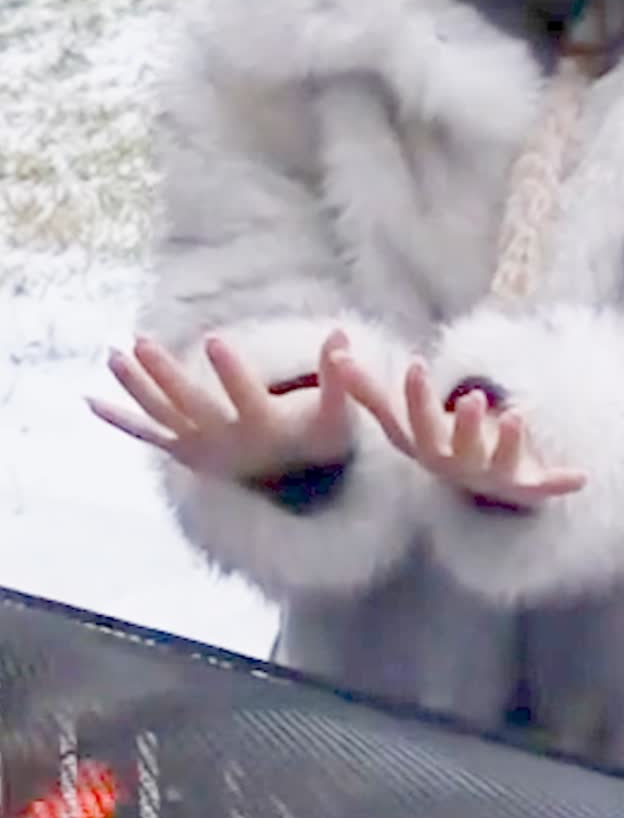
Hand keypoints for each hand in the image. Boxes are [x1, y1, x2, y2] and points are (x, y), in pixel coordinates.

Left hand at [87, 331, 355, 482]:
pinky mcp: (183, 450)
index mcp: (262, 428)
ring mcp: (199, 447)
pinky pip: (147, 434)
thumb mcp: (336, 413)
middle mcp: (225, 441)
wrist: (294, 483)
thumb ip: (338, 377)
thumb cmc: (318, 437)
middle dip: (164, 374)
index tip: (213, 339)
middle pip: (190, 406)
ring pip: (163, 416)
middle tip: (141, 341)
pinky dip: (119, 419)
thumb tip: (340, 334)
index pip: (244, 398)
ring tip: (112, 355)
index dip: (230, 371)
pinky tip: (89, 401)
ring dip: (135, 387)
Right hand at [330, 354, 586, 512]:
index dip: (416, 397)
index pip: (416, 423)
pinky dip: (561, 482)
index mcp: (430, 445)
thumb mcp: (405, 418)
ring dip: (507, 444)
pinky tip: (581, 476)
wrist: (477, 485)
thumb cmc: (438, 440)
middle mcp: (459, 464)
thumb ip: (370, 390)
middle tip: (471, 397)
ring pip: (498, 464)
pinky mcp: (526, 485)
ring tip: (516, 416)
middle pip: (454, 448)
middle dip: (462, 425)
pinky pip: (543, 486)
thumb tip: (334, 354)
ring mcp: (493, 476)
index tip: (417, 365)